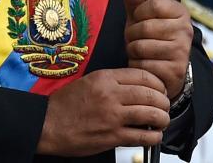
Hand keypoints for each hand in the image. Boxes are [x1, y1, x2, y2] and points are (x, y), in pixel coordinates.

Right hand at [36, 68, 170, 155]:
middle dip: (164, 101)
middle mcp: (111, 94)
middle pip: (151, 94)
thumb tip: (137, 87)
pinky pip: (142, 136)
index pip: (143, 75)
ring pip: (151, 114)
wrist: (48, 124)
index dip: (158, 83)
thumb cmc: (65, 104)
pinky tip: (154, 135)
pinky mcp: (112, 136)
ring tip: (162, 120)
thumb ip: (113, 81)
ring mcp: (112, 116)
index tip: (160, 89)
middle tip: (164, 106)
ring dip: (162, 118)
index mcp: (105, 78)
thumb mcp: (89, 81)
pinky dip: (153, 136)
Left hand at [121, 0, 193, 99]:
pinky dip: (137, 65)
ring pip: (141, 47)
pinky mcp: (174, 71)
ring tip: (140, 52)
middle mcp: (185, 30)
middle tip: (137, 39)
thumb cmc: (151, 37)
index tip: (140, 18)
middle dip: (132, 34)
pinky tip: (144, 65)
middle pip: (145, 27)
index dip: (140, 12)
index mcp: (180, 12)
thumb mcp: (141, 16)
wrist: (164, 70)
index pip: (155, 4)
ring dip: (133, 51)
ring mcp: (182, 52)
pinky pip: (143, 65)